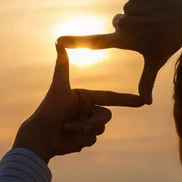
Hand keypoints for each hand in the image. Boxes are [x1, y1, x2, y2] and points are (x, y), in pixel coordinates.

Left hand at [13, 43, 143, 163]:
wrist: (39, 136)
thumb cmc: (48, 110)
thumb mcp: (58, 87)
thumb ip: (62, 66)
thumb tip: (58, 42)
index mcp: (85, 98)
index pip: (109, 97)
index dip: (126, 100)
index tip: (142, 101)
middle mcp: (86, 111)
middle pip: (106, 116)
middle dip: (92, 121)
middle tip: (76, 123)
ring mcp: (85, 126)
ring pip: (100, 129)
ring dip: (84, 130)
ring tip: (68, 129)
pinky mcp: (83, 140)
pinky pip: (93, 139)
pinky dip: (81, 139)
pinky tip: (68, 138)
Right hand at [58, 0, 181, 103]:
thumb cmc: (170, 44)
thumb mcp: (155, 63)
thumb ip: (146, 82)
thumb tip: (145, 103)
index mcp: (124, 40)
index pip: (95, 42)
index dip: (75, 42)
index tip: (58, 40)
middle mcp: (124, 24)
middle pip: (118, 23)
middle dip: (129, 25)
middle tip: (149, 29)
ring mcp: (131, 7)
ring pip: (129, 10)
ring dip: (139, 13)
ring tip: (157, 18)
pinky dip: (146, 0)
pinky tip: (158, 6)